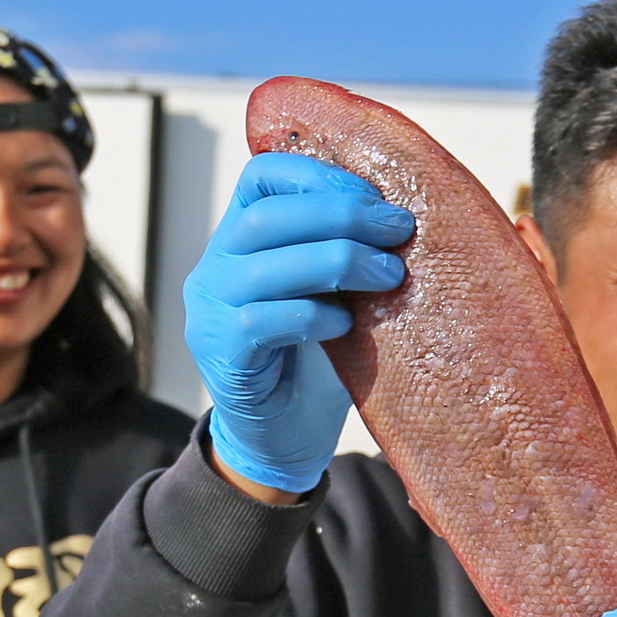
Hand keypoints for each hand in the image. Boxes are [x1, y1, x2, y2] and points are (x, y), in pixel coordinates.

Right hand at [183, 152, 410, 496]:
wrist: (283, 441)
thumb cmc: (318, 362)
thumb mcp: (334, 293)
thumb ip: (346, 251)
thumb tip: (407, 214)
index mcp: (240, 239)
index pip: (261, 177)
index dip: (317, 176)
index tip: (375, 196)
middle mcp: (215, 267)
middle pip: (267, 217)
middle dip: (341, 215)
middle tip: (398, 230)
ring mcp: (209, 311)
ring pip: (265, 264)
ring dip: (337, 260)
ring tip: (390, 273)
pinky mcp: (221, 353)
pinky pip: (263, 319)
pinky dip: (312, 314)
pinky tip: (346, 323)